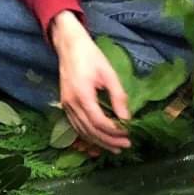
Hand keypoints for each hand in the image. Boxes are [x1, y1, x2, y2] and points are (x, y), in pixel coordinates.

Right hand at [52, 13, 131, 152]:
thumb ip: (118, 97)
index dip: (113, 131)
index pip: (98, 122)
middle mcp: (71, 104)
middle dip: (108, 141)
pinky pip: (76, 127)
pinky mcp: (65, 106)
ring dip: (99, 142)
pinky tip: (99, 141)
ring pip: (82, 131)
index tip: (128, 135)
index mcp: (82, 95)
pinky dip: (88, 137)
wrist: (69, 46)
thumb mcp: (109, 74)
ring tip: (115, 148)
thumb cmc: (91, 57)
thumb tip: (127, 118)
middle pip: (90, 131)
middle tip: (125, 146)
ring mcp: (66, 106)